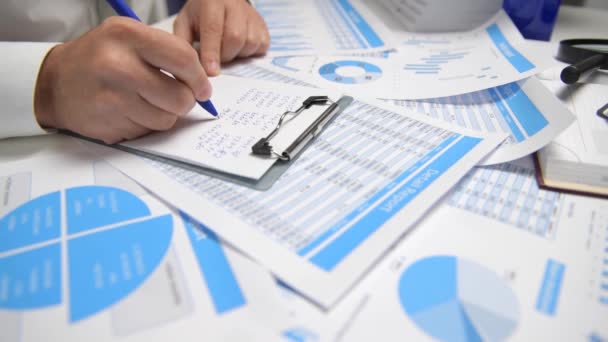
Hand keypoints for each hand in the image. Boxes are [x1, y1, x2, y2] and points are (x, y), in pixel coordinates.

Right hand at [34, 17, 211, 143]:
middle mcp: (118, 66)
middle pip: (180, 96)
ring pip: (167, 119)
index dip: (199, 77)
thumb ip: (165, 51)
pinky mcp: (109, 124)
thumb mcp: (128, 36)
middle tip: (177, 97)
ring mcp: (112, 99)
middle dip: (185, 101)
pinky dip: (146, 125)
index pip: (183, 58)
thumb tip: (202, 79)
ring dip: (165, 114)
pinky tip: (130, 111)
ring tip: (147, 102)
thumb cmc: (100, 57)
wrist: (56, 83)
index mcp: (127, 36)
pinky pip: (148, 132)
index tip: (202, 87)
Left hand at [174, 0, 269, 75]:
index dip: (212, 52)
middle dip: (225, 55)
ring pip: (250, 43)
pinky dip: (250, 53)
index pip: (213, 29)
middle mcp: (235, 5)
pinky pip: (261, 46)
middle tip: (218, 58)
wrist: (222, 1)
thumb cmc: (201, 15)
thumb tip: (187, 67)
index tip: (211, 72)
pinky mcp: (263, 25)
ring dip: (238, 55)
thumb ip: (184, 43)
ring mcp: (251, 15)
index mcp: (212, 2)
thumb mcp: (185, 23)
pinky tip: (240, 48)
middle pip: (235, 37)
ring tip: (228, 50)